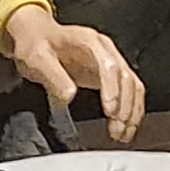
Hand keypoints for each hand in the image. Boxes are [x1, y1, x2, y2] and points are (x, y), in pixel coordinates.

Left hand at [3, 7, 146, 141]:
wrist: (36, 36)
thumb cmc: (37, 44)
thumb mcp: (37, 58)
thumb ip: (53, 76)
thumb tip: (68, 95)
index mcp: (89, 41)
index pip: (109, 66)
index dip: (112, 90)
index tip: (111, 111)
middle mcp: (105, 50)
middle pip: (126, 78)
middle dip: (125, 106)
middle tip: (117, 129)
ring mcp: (110, 62)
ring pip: (132, 87)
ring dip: (131, 112)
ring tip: (122, 134)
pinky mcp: (110, 76)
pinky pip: (129, 93)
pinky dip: (130, 111)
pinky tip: (125, 127)